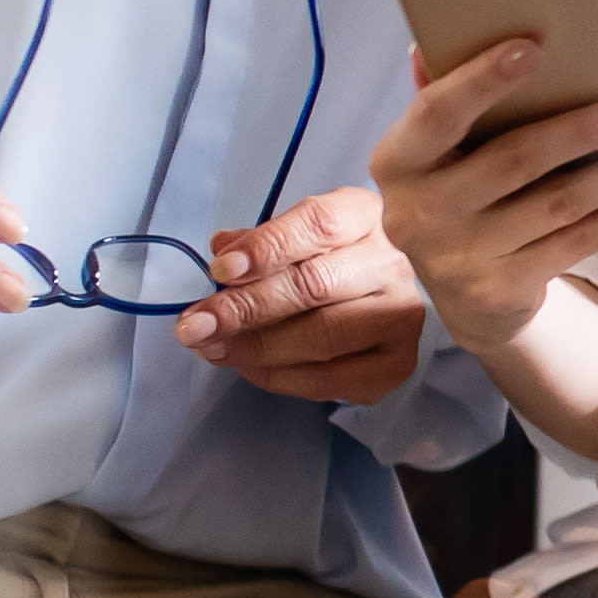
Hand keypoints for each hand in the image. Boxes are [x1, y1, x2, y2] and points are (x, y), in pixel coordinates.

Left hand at [175, 186, 426, 402]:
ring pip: (322, 336)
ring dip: (255, 347)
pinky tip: (248, 368)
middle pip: (315, 284)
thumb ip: (257, 243)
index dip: (267, 247)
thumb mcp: (293, 240)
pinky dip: (279, 377)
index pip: (320, 223)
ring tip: (211, 348)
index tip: (221, 270)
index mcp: (366, 218)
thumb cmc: (325, 265)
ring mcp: (401, 315)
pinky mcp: (397, 363)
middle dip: (245, 307)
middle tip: (196, 323)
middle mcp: (392, 263)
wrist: (375, 308)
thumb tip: (222, 250)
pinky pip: (329, 379)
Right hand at [370, 37, 597, 351]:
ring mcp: (461, 256)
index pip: (437, 112)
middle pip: (515, 159)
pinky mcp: (503, 289)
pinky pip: (576, 243)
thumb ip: (442, 98)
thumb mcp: (438, 152)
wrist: (465, 297)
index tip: (535, 46)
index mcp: (397, 162)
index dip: (482, 80)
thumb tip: (430, 42)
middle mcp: (419, 213)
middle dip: (585, 130)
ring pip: (558, 204)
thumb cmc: (460, 194)